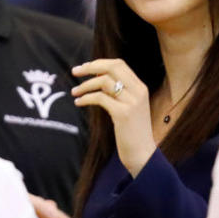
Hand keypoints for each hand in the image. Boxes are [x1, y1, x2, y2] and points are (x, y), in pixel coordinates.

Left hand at [72, 58, 156, 176]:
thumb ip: (120, 93)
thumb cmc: (132, 133)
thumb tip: (97, 79)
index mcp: (141, 87)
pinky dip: (86, 98)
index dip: (100, 63)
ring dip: (85, 85)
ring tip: (74, 93)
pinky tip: (79, 103)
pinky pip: (100, 98)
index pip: (119, 64)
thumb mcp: (130, 108)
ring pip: (104, 81)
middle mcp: (138, 91)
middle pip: (112, 67)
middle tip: (75, 72)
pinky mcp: (123, 114)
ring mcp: (132, 102)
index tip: (85, 67)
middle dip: (90, 67)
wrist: (143, 154)